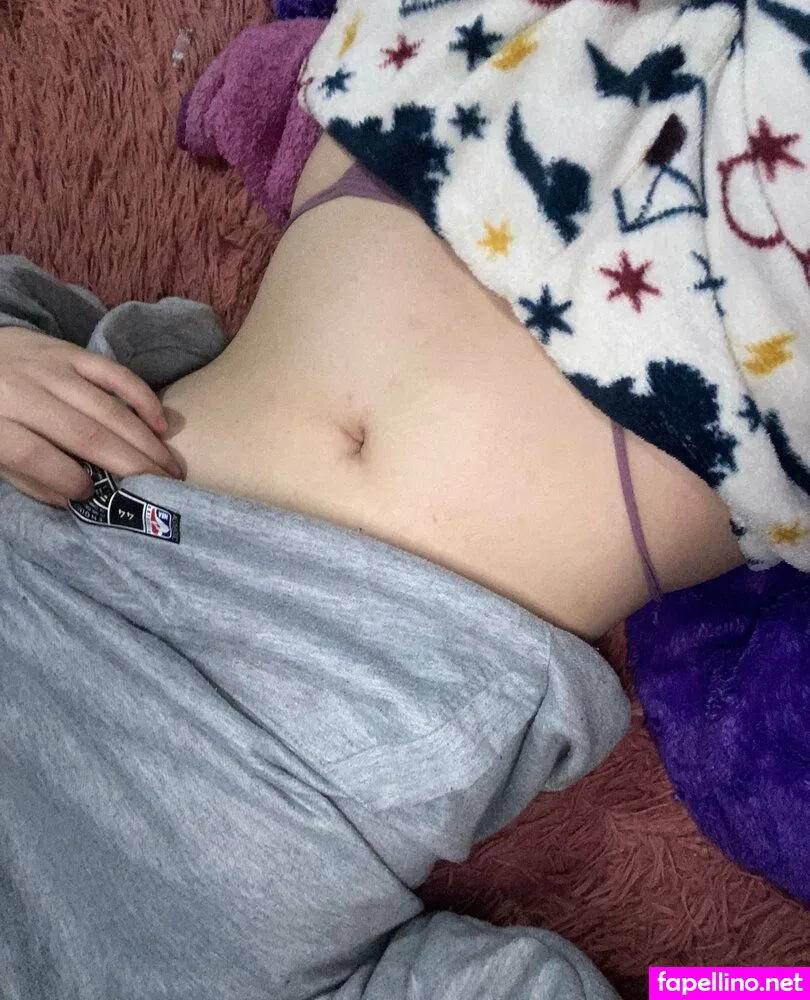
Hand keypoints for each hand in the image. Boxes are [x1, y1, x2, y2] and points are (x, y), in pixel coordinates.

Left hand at [0, 326, 183, 505]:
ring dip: (146, 442)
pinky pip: (114, 373)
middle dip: (130, 466)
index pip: (34, 455)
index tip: (92, 496)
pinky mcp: (70, 352)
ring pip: (107, 410)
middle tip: (163, 488)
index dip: (67, 480)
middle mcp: (22, 393)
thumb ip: (28, 478)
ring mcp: (50, 369)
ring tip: (171, 466)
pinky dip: (142, 399)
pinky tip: (161, 425)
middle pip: (84, 435)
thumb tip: (76, 499)